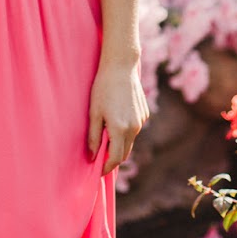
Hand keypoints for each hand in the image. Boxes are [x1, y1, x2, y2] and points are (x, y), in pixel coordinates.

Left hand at [86, 58, 149, 176]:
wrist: (121, 66)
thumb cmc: (103, 88)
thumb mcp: (94, 112)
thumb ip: (93, 136)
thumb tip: (92, 156)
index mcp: (120, 129)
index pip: (115, 158)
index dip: (106, 167)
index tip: (98, 171)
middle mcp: (134, 127)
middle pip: (124, 153)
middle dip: (113, 158)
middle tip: (100, 158)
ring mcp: (141, 121)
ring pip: (130, 141)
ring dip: (120, 144)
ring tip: (106, 137)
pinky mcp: (144, 114)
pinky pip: (135, 129)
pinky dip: (126, 132)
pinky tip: (116, 120)